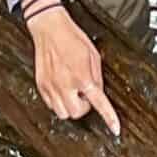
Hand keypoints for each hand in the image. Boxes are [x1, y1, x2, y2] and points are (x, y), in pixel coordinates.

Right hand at [25, 2, 119, 135]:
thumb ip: (96, 78)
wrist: (49, 28)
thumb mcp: (93, 55)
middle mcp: (65, 84)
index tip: (115, 129)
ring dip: (70, 106)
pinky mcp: (41, 85)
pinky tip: (62, 89)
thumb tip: (97, 93)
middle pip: (77, 113)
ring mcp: (51, 86)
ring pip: (63, 113)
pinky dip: (58, 101)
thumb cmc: (72, 38)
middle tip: (85, 95)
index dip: (109, 118)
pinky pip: (51, 105)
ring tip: (72, 91)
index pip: (99, 103)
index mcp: (82, 76)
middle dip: (84, 108)